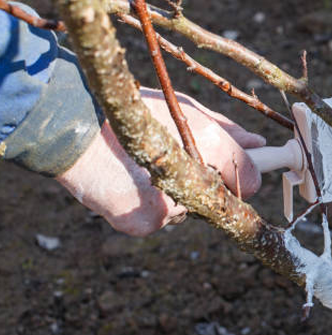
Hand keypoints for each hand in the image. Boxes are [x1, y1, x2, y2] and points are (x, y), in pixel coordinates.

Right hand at [56, 88, 264, 236]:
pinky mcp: (144, 224)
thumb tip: (258, 144)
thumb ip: (227, 130)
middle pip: (218, 196)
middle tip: (183, 160)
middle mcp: (191, 179)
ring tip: (148, 166)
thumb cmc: (134, 110)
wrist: (70, 128)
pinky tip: (133, 182)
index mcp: (207, 146)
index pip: (249, 178)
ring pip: (190, 208)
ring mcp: (167, 208)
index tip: (245, 166)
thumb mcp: (185, 110)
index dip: (246, 172)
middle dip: (210, 181)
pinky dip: (155, 204)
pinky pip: (163, 217)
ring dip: (181, 192)